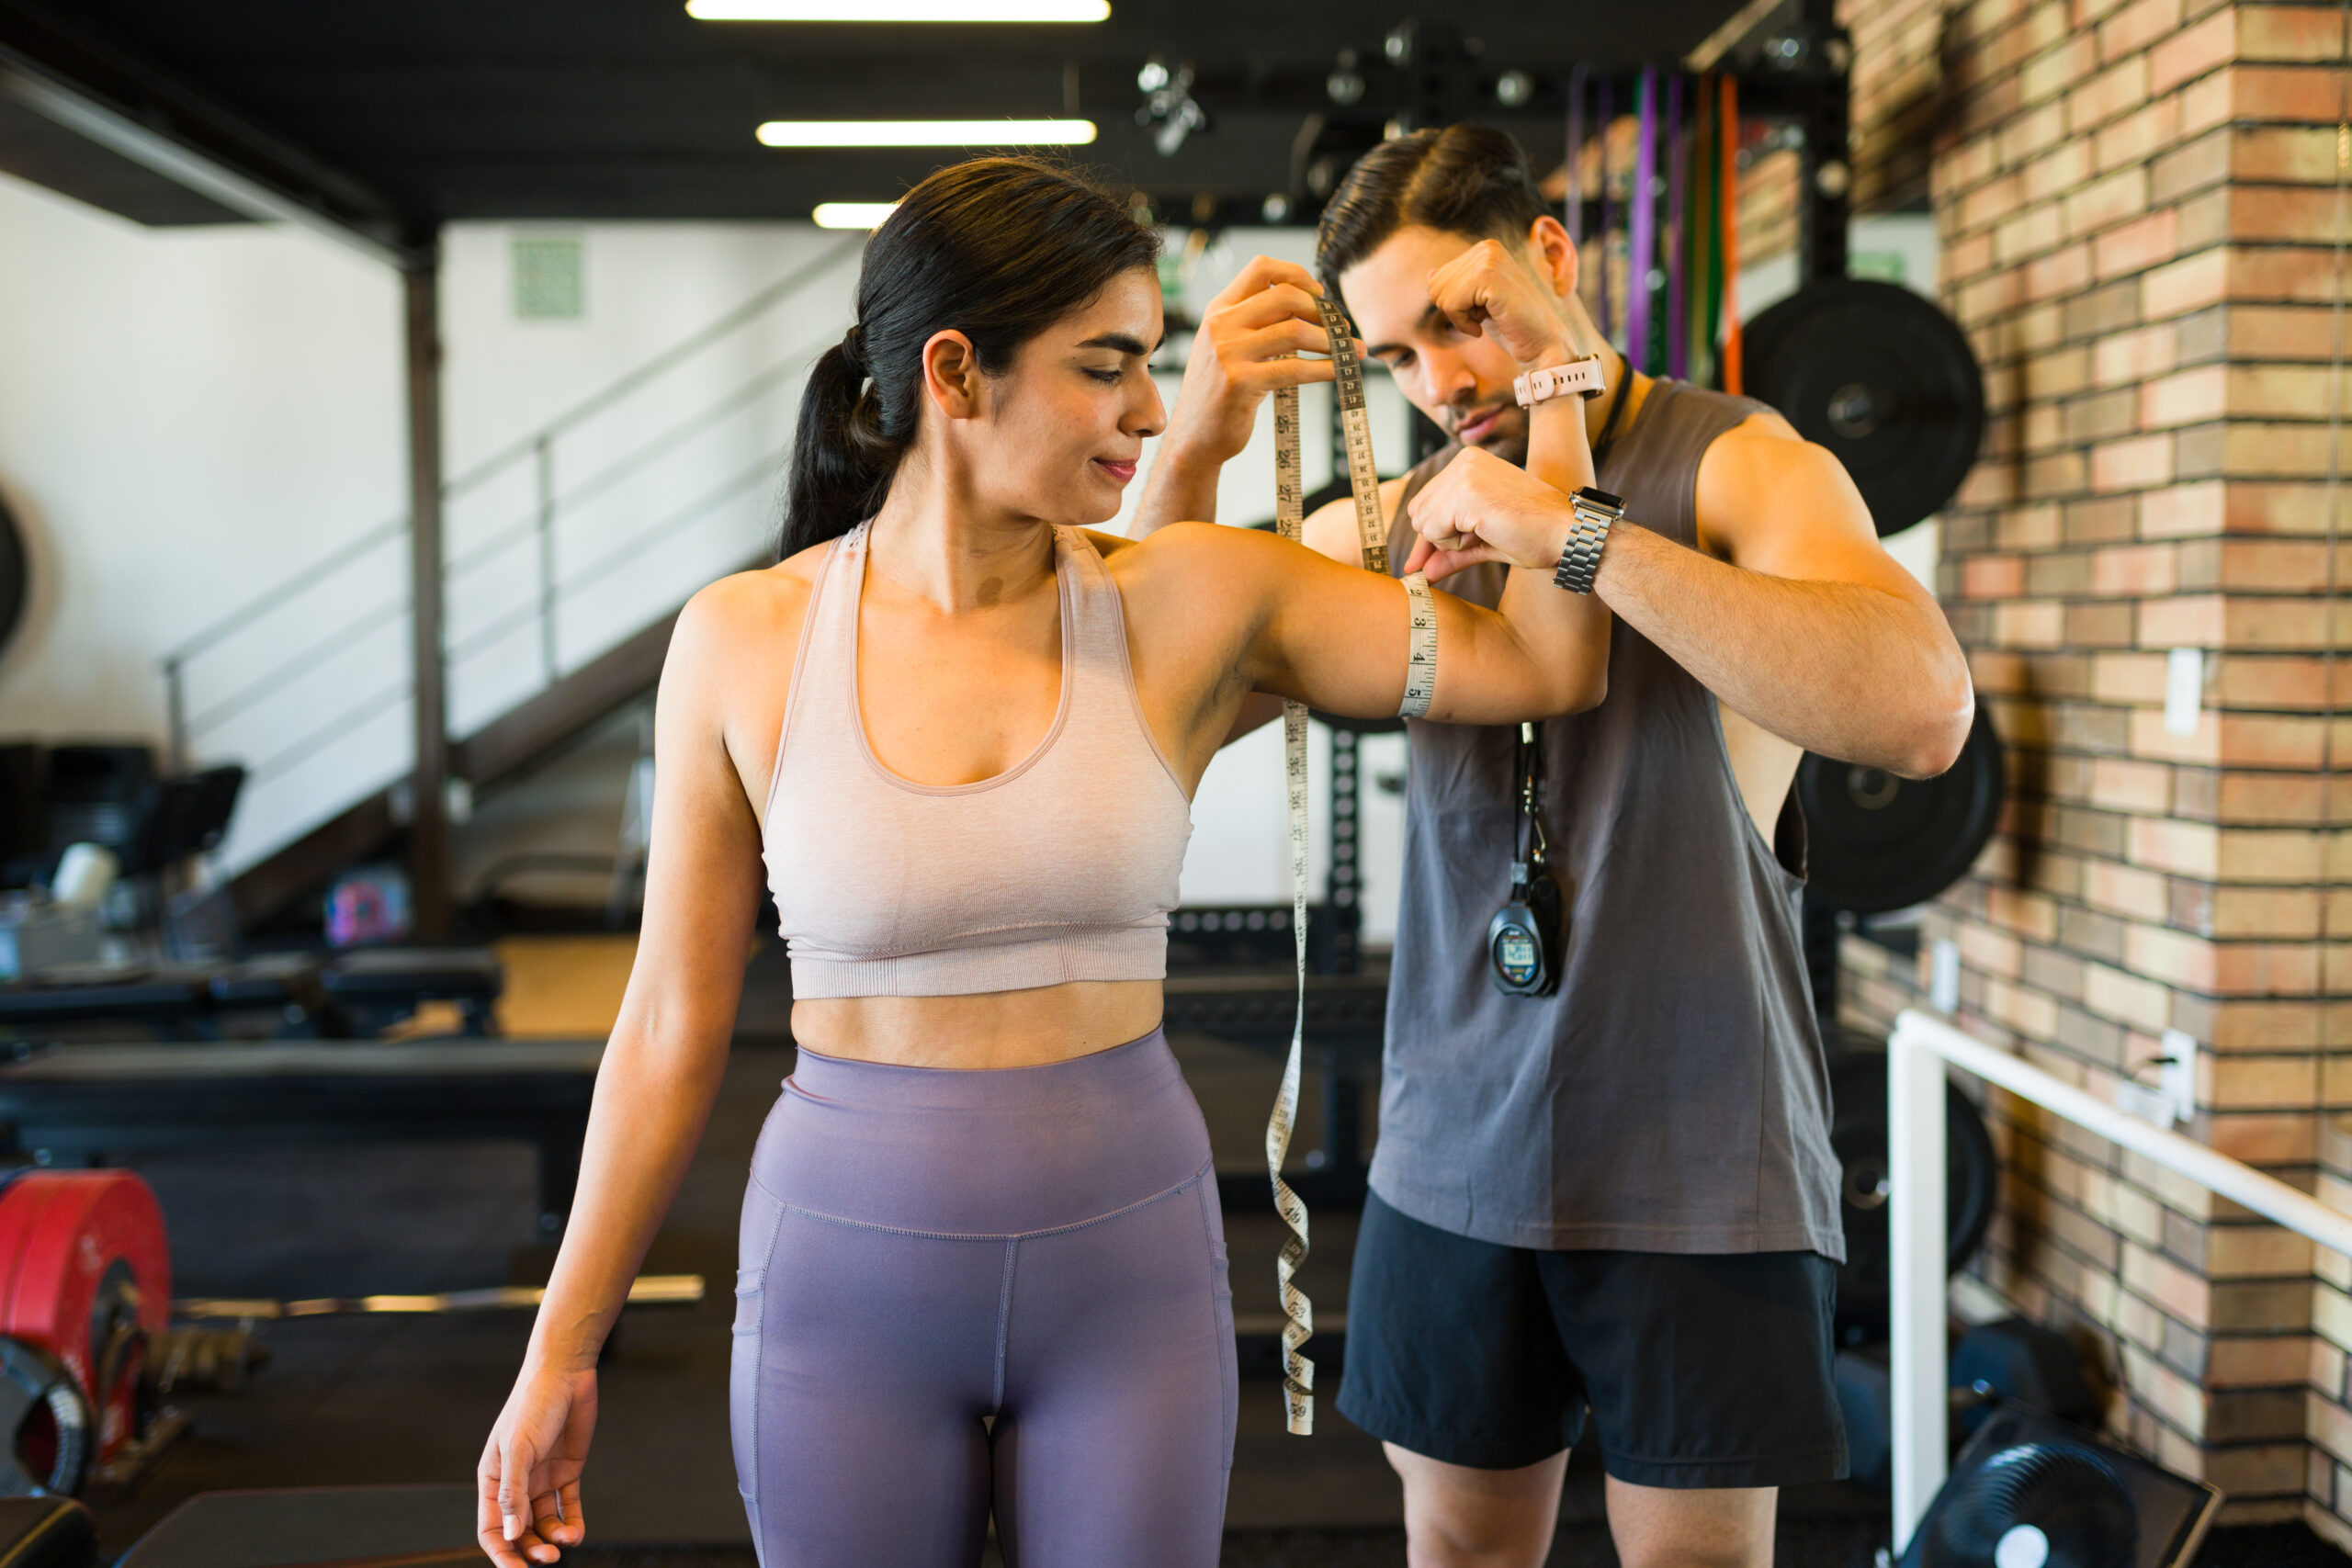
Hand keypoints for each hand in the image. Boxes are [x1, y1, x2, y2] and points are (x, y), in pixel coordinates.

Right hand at [478, 1364, 597, 1565]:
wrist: (566, 1373)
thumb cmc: (533, 1404)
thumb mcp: (519, 1448)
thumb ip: (513, 1492)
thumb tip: (509, 1534)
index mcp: (493, 1479)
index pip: (491, 1528)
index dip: (501, 1553)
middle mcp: (516, 1483)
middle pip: (519, 1531)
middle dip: (531, 1550)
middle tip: (549, 1558)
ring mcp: (542, 1478)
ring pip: (544, 1523)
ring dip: (553, 1539)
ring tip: (567, 1541)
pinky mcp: (567, 1471)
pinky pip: (568, 1507)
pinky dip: (572, 1523)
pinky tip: (576, 1534)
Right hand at [1160, 256, 1362, 466]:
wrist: (1194, 437)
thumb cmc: (1220, 393)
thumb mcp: (1227, 346)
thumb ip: (1255, 323)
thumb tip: (1309, 306)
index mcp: (1218, 310)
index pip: (1261, 268)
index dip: (1297, 274)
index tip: (1319, 293)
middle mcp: (1220, 326)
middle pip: (1285, 296)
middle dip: (1322, 311)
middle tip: (1341, 328)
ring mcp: (1228, 354)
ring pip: (1295, 331)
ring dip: (1332, 341)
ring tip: (1350, 351)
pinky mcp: (1241, 384)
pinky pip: (1295, 369)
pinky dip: (1326, 368)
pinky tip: (1340, 372)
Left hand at [1401, 447, 1579, 583]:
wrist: (1567, 533)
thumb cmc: (1534, 536)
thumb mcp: (1483, 542)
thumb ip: (1450, 552)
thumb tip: (1420, 573)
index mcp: (1468, 462)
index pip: (1424, 501)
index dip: (1428, 535)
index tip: (1424, 563)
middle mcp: (1463, 461)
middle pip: (1417, 511)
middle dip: (1438, 537)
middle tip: (1478, 538)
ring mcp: (1464, 474)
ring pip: (1422, 522)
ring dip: (1449, 541)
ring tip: (1487, 533)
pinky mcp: (1466, 493)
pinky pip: (1433, 531)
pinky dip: (1454, 544)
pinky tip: (1486, 533)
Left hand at [1423, 239, 1584, 369]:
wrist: (1540, 342)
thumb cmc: (1510, 324)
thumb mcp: (1476, 302)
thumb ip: (1456, 285)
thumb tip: (1429, 273)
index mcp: (1485, 248)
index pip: (1437, 278)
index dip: (1453, 304)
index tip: (1482, 310)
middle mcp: (1487, 248)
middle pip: (1436, 285)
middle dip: (1454, 310)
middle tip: (1484, 317)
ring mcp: (1489, 259)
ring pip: (1440, 295)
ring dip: (1460, 318)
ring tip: (1486, 319)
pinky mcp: (1489, 277)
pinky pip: (1451, 304)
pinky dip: (1463, 323)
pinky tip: (1484, 325)